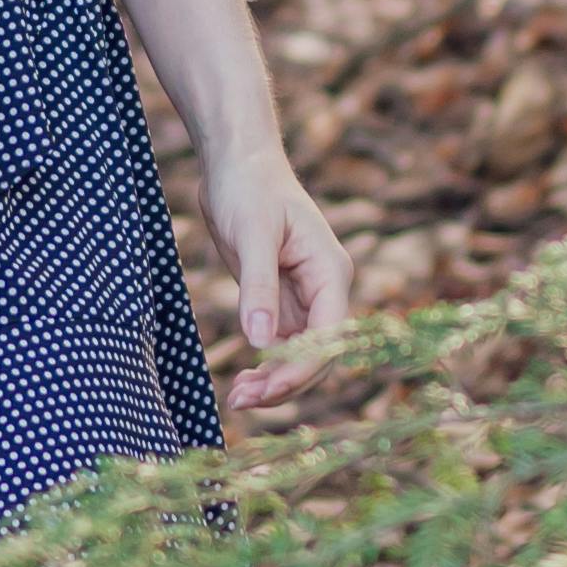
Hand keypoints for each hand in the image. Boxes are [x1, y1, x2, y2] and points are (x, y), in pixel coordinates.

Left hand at [202, 156, 350, 399]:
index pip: (330, 335)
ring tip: (236, 399)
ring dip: (273, 381)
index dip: (301, 368)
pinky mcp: (282, 300)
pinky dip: (263, 366)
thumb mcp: (252, 234)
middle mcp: (325, 289)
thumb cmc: (249, 187)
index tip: (266, 389)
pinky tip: (240, 382)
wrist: (237, 164)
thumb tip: (259, 342)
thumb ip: (258, 288)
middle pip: (318, 353)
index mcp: (331, 271)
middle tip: (241, 402)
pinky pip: (280, 345)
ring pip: (299, 355)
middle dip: (285, 383)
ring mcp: (305, 298)